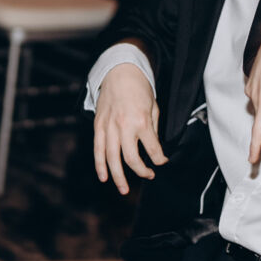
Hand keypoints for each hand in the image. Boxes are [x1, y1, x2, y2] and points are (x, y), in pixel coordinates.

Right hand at [93, 61, 164, 195]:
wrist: (119, 71)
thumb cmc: (139, 89)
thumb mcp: (153, 107)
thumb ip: (153, 130)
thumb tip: (154, 149)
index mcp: (141, 121)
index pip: (153, 149)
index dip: (160, 160)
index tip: (162, 162)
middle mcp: (124, 126)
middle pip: (131, 159)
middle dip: (141, 171)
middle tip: (148, 175)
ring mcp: (109, 127)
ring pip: (112, 158)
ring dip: (118, 177)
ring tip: (123, 189)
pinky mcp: (98, 126)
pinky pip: (98, 149)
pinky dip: (99, 165)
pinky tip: (104, 177)